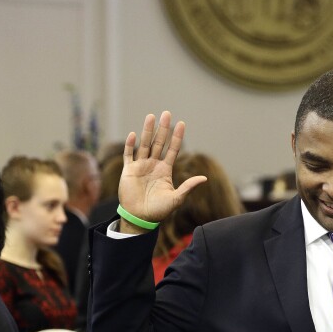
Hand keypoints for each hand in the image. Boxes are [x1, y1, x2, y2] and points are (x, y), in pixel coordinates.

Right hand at [116, 111, 206, 233]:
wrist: (140, 218)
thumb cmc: (159, 211)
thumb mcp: (176, 198)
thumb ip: (188, 187)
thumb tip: (204, 178)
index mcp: (165, 170)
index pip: (172, 149)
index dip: (177, 137)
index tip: (182, 123)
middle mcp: (153, 165)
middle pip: (159, 143)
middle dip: (163, 129)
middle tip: (167, 113)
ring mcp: (140, 166)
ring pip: (144, 145)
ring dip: (147, 131)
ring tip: (151, 116)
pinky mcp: (128, 171)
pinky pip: (129, 155)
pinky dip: (130, 145)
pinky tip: (133, 134)